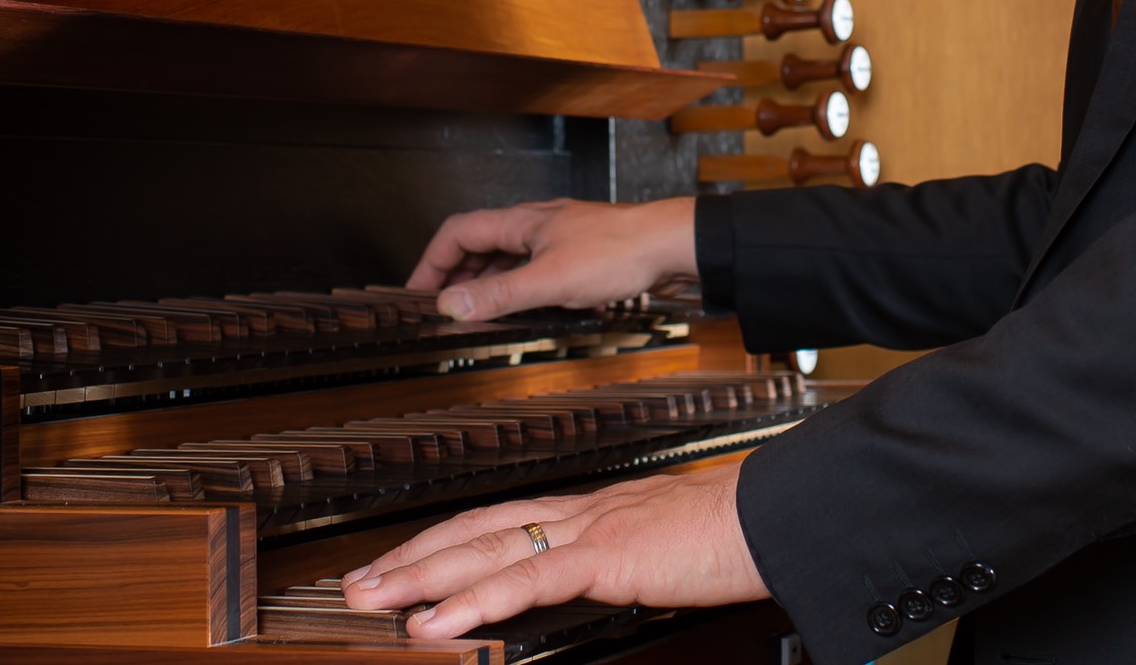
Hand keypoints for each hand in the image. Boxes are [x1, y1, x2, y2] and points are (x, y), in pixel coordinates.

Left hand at [340, 464, 765, 637]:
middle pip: (475, 529)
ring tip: (373, 599)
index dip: (446, 540)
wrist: (775, 515)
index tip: (405, 561)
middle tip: (360, 582)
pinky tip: (436, 621)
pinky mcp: (604, 556)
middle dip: (412, 556)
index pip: (499, 521)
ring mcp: (588, 530)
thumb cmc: (736, 533)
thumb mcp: (665, 553)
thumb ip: (626, 565)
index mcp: (592, 512)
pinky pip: (525, 580)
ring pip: (483, 549)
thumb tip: (613, 583)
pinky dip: (473, 600)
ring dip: (420, 576)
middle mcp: (579, 512)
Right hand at [407, 196, 696, 320]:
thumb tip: (450, 304)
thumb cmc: (619, 252)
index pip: (457, 233)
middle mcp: (535, 223)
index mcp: (521, 222)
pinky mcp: (579, 251)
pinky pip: (534, 265)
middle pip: (479, 243)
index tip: (416, 292)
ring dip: (487, 282)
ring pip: (508, 256)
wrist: (671, 243)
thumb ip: (500, 294)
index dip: (431, 262)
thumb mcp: (549, 280)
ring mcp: (558, 235)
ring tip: (477, 313)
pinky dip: (518, 285)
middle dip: (455, 275)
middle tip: (442, 309)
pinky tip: (525, 307)